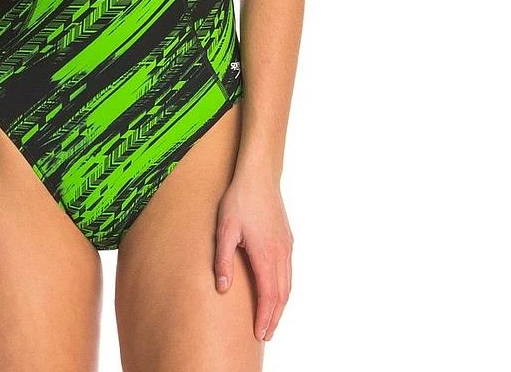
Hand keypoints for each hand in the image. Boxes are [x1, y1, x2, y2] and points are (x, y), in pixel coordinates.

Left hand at [213, 174, 292, 341]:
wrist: (259, 175)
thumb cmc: (239, 199)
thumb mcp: (224, 229)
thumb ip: (223, 260)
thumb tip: (222, 288)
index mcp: (265, 254)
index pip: (268, 295)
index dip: (264, 317)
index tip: (259, 333)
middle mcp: (280, 253)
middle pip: (281, 295)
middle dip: (274, 317)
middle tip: (265, 335)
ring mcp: (286, 246)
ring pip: (287, 284)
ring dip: (280, 305)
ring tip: (271, 320)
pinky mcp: (287, 239)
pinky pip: (289, 272)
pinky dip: (284, 289)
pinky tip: (276, 292)